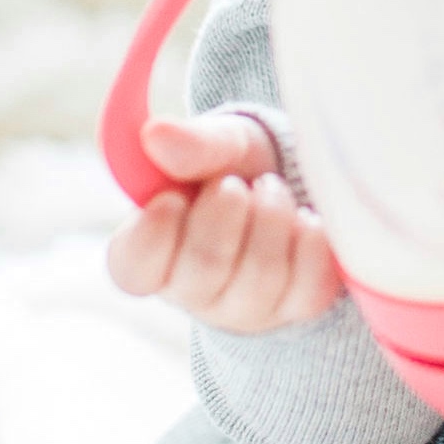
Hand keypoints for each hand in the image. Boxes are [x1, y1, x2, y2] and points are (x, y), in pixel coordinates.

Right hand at [105, 113, 342, 332]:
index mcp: (150, 253)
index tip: (173, 197)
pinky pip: (308, 287)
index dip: (151, 236)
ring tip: (271, 190)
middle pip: (204, 269)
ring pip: (260, 278)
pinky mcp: (295, 308)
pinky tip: (306, 219)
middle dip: (226, 211)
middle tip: (236, 183)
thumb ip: (191, 143)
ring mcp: (244, 307)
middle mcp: (192, 291)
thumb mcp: (217, 143)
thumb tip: (157, 135)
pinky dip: (311, 242)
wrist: (294, 181)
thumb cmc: (236, 166)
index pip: (132, 268)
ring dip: (272, 218)